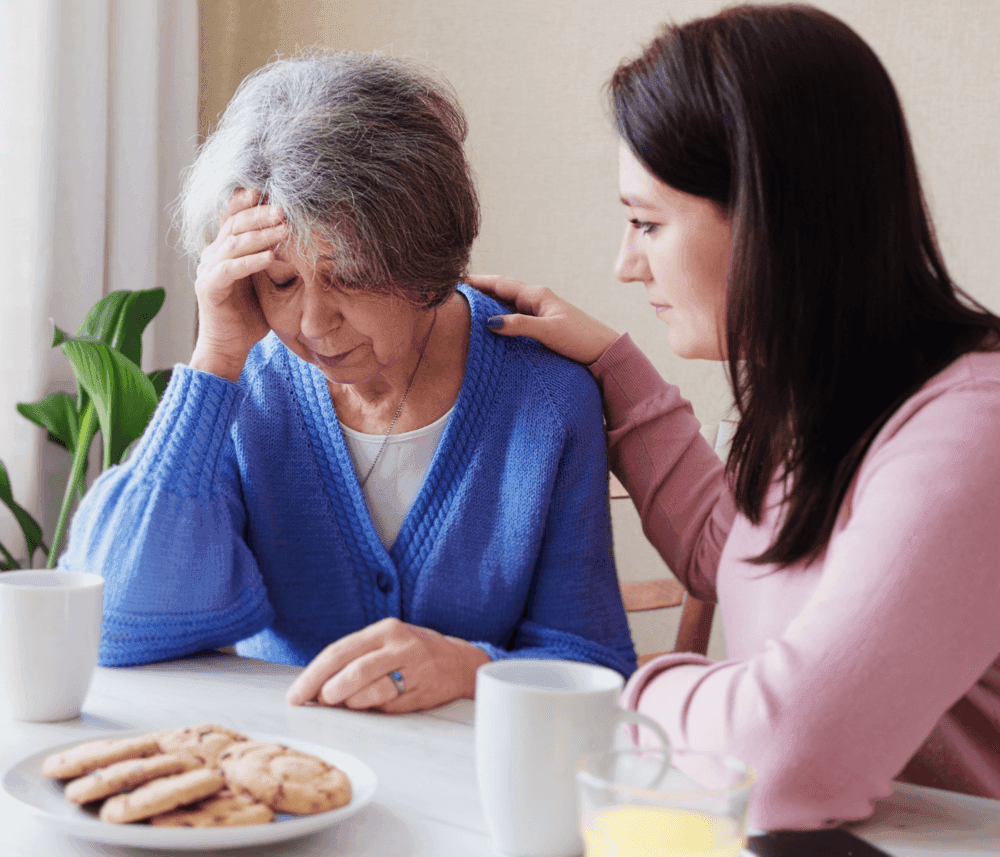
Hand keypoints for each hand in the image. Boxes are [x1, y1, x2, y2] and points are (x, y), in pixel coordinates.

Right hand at [189, 189, 285, 381]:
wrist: (230, 346)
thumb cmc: (251, 316)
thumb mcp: (266, 283)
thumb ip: (273, 260)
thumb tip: (298, 240)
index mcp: (223, 250)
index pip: (231, 218)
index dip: (245, 203)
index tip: (266, 191)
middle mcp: (212, 256)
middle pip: (234, 225)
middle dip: (260, 215)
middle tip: (284, 208)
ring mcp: (208, 270)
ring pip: (234, 244)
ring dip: (261, 234)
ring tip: (284, 228)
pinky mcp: (209, 288)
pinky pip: (230, 269)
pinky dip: (251, 261)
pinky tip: (270, 256)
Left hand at [285, 617, 491, 712]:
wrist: (460, 663)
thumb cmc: (412, 653)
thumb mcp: (387, 642)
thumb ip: (356, 658)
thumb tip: (317, 687)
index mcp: (385, 630)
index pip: (340, 651)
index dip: (313, 675)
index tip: (295, 695)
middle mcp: (400, 646)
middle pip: (353, 671)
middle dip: (327, 691)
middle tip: (316, 703)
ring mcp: (414, 670)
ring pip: (370, 691)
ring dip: (349, 703)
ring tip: (345, 704)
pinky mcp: (421, 693)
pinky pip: (387, 707)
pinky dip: (372, 710)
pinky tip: (370, 706)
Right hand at [466, 274, 619, 364]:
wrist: (604, 351)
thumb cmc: (581, 339)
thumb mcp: (549, 332)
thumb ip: (520, 325)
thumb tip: (490, 322)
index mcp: (537, 295)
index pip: (500, 284)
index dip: (478, 281)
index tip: (456, 279)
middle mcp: (536, 299)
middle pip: (500, 290)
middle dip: (478, 289)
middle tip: (454, 290)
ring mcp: (539, 311)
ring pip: (506, 303)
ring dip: (487, 302)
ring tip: (465, 304)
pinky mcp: (542, 324)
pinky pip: (514, 315)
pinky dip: (499, 315)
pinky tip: (490, 322)